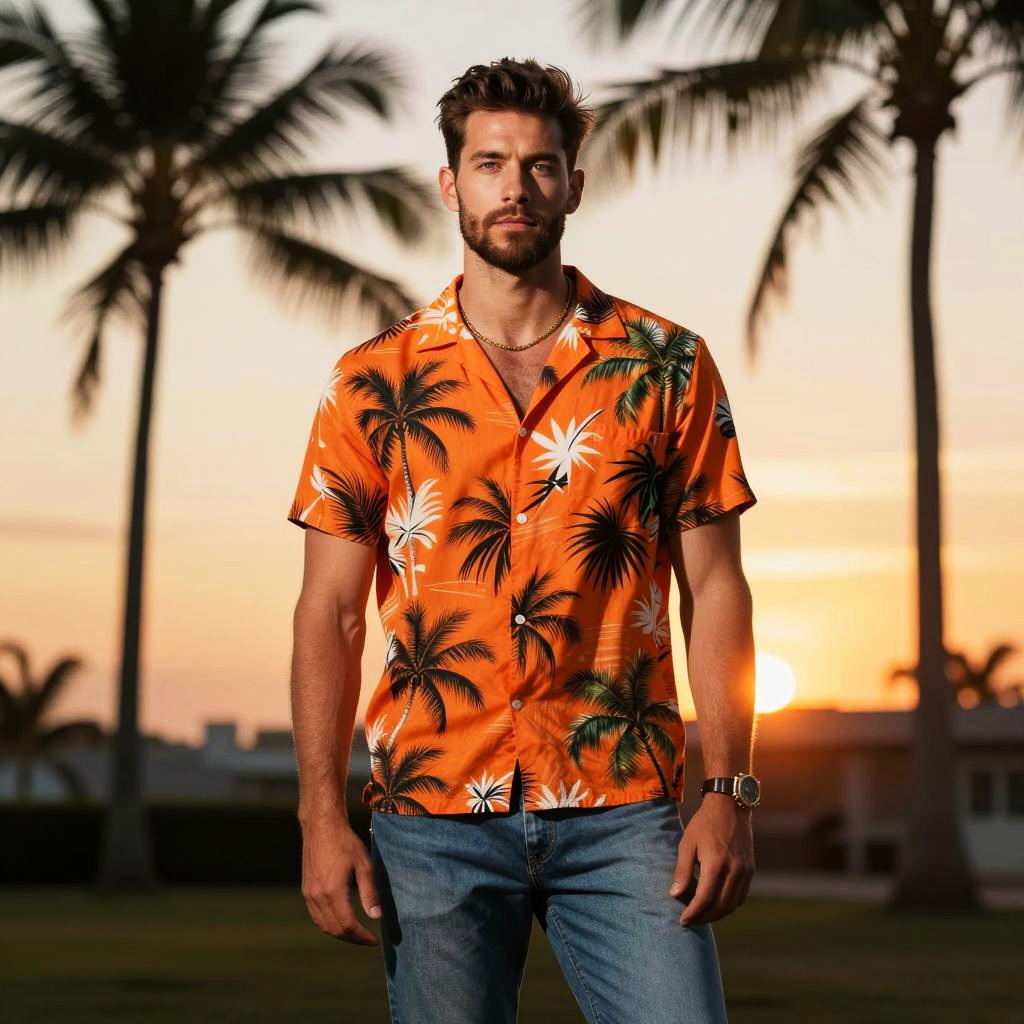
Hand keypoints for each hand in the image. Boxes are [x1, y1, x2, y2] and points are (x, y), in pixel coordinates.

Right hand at [300, 813, 381, 944]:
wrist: (322, 826)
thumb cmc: (346, 842)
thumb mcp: (363, 864)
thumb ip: (370, 892)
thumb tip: (376, 917)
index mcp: (332, 891)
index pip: (348, 924)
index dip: (362, 936)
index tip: (375, 941)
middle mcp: (317, 896)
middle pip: (334, 929)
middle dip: (352, 938)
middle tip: (367, 940)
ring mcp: (309, 894)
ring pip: (323, 925)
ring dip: (340, 933)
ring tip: (357, 933)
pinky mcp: (306, 889)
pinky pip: (316, 916)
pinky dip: (328, 924)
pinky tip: (341, 920)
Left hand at [669, 795, 753, 926]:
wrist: (730, 806)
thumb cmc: (704, 823)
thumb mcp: (687, 844)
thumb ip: (682, 871)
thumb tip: (675, 895)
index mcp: (716, 863)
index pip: (704, 899)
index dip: (693, 913)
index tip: (683, 921)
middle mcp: (734, 870)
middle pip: (720, 906)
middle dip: (704, 917)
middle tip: (691, 922)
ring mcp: (745, 871)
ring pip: (732, 904)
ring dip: (717, 914)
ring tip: (702, 916)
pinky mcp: (750, 870)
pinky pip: (741, 896)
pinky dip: (729, 905)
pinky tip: (717, 905)